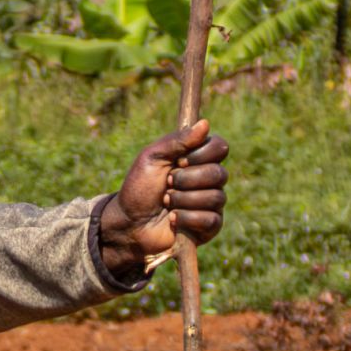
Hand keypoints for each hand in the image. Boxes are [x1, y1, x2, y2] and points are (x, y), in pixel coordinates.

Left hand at [105, 117, 227, 270]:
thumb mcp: (152, 157)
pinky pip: (211, 219)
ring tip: (166, 202)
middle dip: (186, 180)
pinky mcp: (210, 226)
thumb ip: (177, 140)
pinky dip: (187, 218)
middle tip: (167, 184)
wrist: (129, 222)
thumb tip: (205, 123)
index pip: (220, 147)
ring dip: (184, 200)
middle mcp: (209, 179)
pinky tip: (173, 219)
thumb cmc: (139, 188)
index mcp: (198, 158)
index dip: (202, 154)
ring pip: (215, 197)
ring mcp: (211, 203)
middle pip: (218, 174)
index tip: (178, 161)